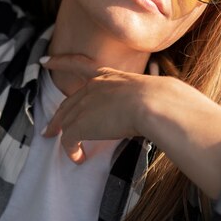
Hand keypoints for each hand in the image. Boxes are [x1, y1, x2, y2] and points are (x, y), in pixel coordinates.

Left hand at [41, 53, 220, 197]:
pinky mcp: (80, 124)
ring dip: (60, 132)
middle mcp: (94, 87)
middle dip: (59, 114)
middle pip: (70, 101)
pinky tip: (78, 159)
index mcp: (111, 76)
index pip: (81, 66)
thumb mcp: (154, 92)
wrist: (156, 104)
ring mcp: (85, 104)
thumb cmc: (164, 98)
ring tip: (53, 142)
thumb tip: (175, 103)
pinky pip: (69, 140)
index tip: (45, 61)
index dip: (62, 63)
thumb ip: (152, 97)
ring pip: (65, 119)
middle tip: (49, 126)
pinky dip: (71, 151)